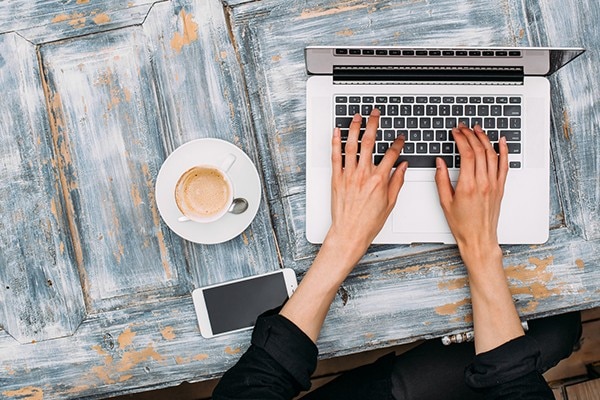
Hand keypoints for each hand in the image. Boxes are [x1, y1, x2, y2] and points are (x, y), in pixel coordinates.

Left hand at [326, 109, 407, 267]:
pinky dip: (335, 142)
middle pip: (369, 143)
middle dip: (373, 125)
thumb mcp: (390, 203)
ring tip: (357, 117)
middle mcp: (363, 174)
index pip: (391, 154)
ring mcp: (348, 175)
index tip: (400, 137)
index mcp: (379, 180)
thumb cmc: (368, 222)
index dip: (397, 143)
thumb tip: (403, 167)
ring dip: (354, 128)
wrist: (349, 232)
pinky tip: (337, 132)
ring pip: (352, 146)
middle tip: (374, 114)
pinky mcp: (336, 178)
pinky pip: (335, 156)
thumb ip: (397, 182)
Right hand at [435, 124, 507, 265]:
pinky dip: (504, 151)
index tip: (455, 132)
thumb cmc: (462, 224)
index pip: (466, 154)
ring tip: (478, 129)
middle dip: (470, 135)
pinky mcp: (501, 187)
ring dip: (485, 139)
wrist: (479, 239)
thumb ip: (441, 179)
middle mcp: (484, 183)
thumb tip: (440, 162)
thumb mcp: (445, 202)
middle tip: (463, 127)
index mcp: (468, 185)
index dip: (460, 139)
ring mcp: (494, 184)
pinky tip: (502, 141)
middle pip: (479, 150)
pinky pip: (505, 165)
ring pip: (492, 154)